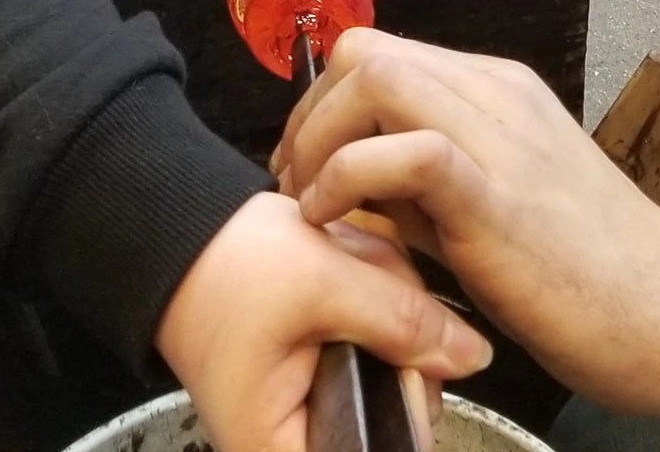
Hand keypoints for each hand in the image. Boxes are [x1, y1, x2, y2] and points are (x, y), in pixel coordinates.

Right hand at [156, 192, 490, 451]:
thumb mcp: (323, 283)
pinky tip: (349, 271)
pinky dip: (373, 306)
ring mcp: (314, 406)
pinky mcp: (323, 372)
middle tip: (365, 288)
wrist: (185, 229)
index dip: (408, 411)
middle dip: (401, 345)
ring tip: (349, 269)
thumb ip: (403, 321)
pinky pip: (375, 348)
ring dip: (388, 314)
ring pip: (393, 373)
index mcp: (285, 450)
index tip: (413, 358)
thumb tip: (474, 358)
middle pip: (395, 416)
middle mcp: (299, 441)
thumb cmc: (230, 266)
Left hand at [278, 31, 659, 414]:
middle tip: (300, 186)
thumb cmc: (594, 276)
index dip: (325, 106)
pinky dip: (350, 174)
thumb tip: (353, 179)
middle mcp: (499, 94)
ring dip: (321, 137)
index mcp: (500, 92)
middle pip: (366, 51)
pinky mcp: (501, 196)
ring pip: (378, 75)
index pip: (383, 55)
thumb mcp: (496, 206)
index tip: (309, 171)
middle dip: (310, 115)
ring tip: (314, 203)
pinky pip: (408, 150)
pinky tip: (338, 221)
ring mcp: (503, 138)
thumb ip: (427, 184)